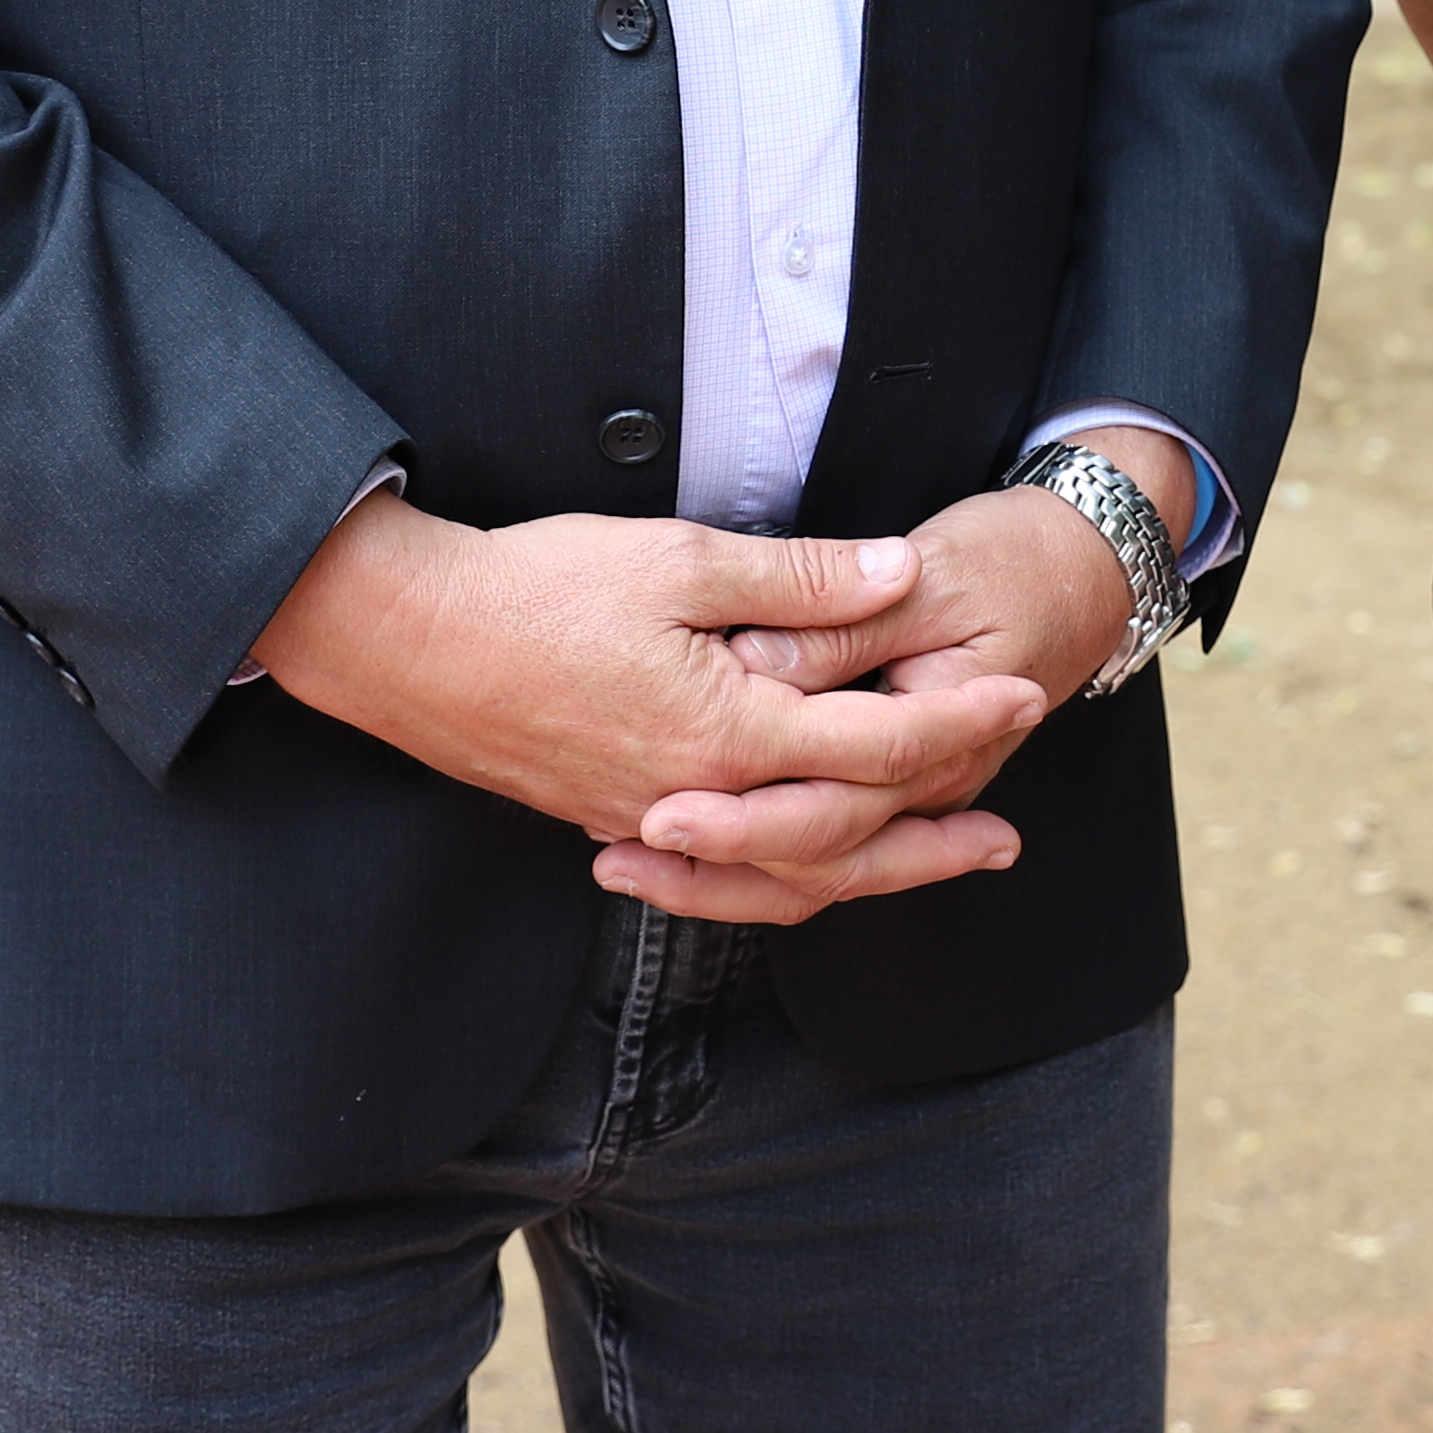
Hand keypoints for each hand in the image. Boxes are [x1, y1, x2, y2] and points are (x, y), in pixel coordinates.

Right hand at [247, 500, 1047, 920]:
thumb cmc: (537, 589)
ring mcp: (652, 818)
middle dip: (932, 841)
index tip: (1023, 696)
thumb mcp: (682, 558)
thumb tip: (900, 573)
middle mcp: (698, 797)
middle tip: (1004, 838)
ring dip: (862, 868)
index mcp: (728, 731)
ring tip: (924, 859)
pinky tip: (800, 858)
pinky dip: (779, 874)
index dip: (961, 721)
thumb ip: (800, 578)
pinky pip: (722, 871)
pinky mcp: (612, 816)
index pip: (877, 744)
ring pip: (781, 874)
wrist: (409, 642)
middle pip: (845, 842)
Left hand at [640, 431, 1193, 901]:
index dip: (740, 814)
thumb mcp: (932, 573)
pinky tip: (692, 852)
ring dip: (727, 878)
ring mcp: (921, 787)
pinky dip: (759, 859)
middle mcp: (931, 778)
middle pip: (815, 854)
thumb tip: (752, 659)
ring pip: (819, 868)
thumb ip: (835, 617)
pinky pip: (830, 846)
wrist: (1097, 561)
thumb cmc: (1018, 557)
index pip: (830, 796)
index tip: (660, 811)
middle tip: (626, 850)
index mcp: (935, 730)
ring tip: (633, 868)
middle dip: (717, 863)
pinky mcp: (903, 773)